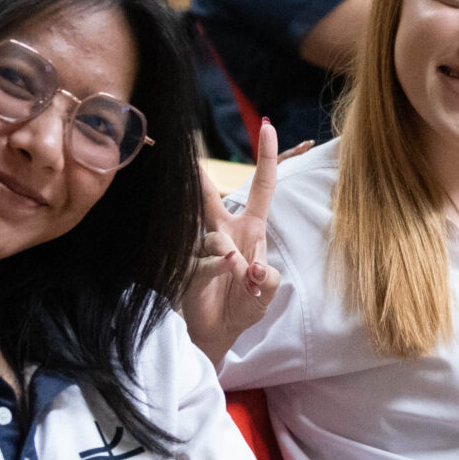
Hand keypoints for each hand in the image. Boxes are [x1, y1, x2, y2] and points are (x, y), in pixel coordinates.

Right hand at [182, 120, 279, 360]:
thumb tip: (253, 266)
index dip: (266, 158)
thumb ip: (268, 276)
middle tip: (192, 163)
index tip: (268, 127)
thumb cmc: (245, 303)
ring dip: (234, 262)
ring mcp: (204, 247)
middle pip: (212, 198)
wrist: (219, 331)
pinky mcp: (189, 266)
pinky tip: (225, 281)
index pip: (262, 186)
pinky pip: (207, 262)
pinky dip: (220, 273)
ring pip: (217, 239)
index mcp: (251, 228)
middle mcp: (225, 231)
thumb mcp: (269, 289)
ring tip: (244, 281)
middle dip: (201, 180)